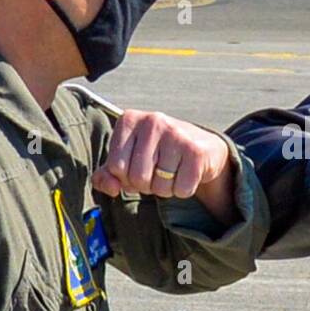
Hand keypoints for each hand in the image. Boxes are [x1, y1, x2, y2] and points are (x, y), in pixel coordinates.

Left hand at [93, 109, 230, 200]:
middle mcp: (152, 121)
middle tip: (157, 172)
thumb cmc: (157, 154)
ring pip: (160, 186)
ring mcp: (176, 134)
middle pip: (138, 177)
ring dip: (166, 189)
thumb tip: (111, 188)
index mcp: (129, 120)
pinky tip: (187, 173)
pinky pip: (182, 189)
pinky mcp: (196, 151)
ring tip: (173, 171)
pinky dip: (183, 190)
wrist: (202, 145)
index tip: (138, 166)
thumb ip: (106, 176)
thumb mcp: (126, 160)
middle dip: (147, 185)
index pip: (115, 166)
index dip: (126, 177)